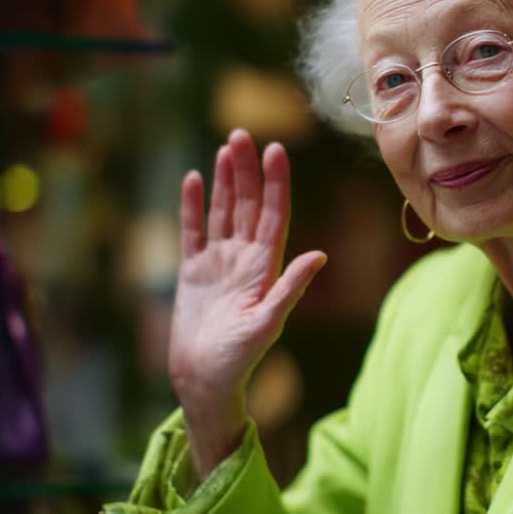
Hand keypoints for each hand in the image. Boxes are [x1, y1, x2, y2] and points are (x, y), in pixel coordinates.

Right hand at [168, 129, 326, 476]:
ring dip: (225, 180)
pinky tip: (195, 178)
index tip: (276, 150)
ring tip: (226, 147)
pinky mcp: (192, 271)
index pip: (273, 214)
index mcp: (265, 266)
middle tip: (243, 134)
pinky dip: (193, 205)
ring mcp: (218, 262)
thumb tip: (320, 255)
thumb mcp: (268, 322)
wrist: (203, 379)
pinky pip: (193, 230)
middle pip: (247, 205)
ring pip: (223, 211)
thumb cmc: (239, 357)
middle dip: (247, 170)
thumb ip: (291, 286)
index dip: (275, 183)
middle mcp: (244, 258)